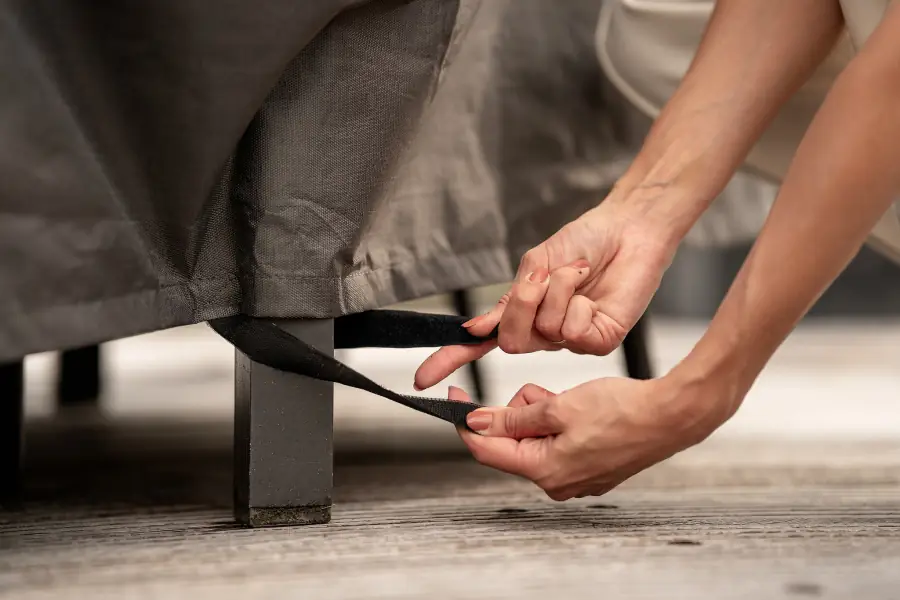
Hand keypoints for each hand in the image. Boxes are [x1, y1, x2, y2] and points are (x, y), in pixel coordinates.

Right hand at [414, 199, 677, 390]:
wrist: (628, 228)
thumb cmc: (584, 242)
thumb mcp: (535, 265)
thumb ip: (508, 300)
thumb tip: (473, 327)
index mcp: (525, 314)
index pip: (482, 343)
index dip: (451, 358)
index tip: (422, 378)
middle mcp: (546, 333)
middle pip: (512, 341)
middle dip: (521, 305)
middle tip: (538, 277)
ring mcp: (572, 340)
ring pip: (543, 332)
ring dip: (556, 292)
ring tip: (577, 272)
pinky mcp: (600, 341)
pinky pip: (573, 333)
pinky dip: (577, 302)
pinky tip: (592, 290)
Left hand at [449, 373, 737, 499]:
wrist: (670, 416)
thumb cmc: (621, 410)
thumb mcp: (558, 406)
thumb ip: (512, 418)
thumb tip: (475, 422)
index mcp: (544, 471)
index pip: (486, 449)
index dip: (465, 420)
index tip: (455, 396)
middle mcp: (556, 482)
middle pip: (511, 442)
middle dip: (517, 413)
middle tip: (542, 393)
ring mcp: (574, 477)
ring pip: (534, 438)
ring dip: (539, 413)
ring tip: (568, 400)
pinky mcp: (588, 468)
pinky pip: (555, 442)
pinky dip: (558, 421)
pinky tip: (579, 409)